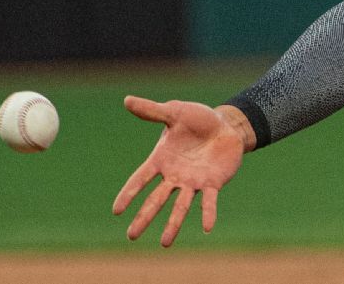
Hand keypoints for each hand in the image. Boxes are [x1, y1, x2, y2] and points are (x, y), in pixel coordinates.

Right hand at [112, 96, 248, 246]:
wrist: (226, 125)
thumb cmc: (198, 119)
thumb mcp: (175, 112)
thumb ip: (152, 111)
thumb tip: (126, 100)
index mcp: (161, 159)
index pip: (140, 179)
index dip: (129, 194)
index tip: (116, 210)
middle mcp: (174, 175)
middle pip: (156, 200)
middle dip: (144, 217)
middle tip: (131, 236)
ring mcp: (193, 181)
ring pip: (180, 206)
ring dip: (173, 224)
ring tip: (164, 243)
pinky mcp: (212, 183)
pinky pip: (209, 201)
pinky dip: (207, 213)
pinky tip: (206, 227)